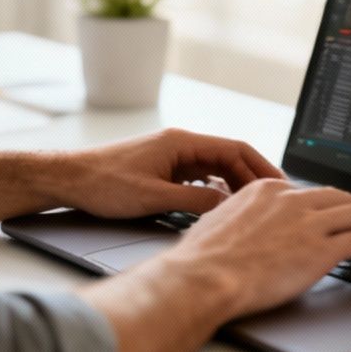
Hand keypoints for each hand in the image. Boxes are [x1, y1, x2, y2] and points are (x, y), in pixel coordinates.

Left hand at [49, 129, 283, 219]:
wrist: (68, 179)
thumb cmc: (103, 184)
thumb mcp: (154, 197)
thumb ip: (194, 202)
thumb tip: (228, 209)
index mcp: (181, 142)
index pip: (235, 148)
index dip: (262, 167)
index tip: (282, 186)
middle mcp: (178, 145)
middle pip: (229, 159)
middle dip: (252, 180)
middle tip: (273, 204)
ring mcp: (170, 157)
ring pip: (214, 169)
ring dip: (234, 186)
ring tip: (253, 209)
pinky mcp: (161, 170)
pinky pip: (198, 178)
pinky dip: (214, 191)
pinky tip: (220, 208)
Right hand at [163, 178, 350, 319]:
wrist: (203, 277)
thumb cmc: (203, 259)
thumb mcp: (222, 220)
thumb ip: (245, 217)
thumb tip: (251, 229)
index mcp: (267, 190)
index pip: (314, 193)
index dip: (333, 211)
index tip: (338, 227)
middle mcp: (291, 199)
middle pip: (344, 198)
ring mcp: (307, 222)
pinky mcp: (321, 249)